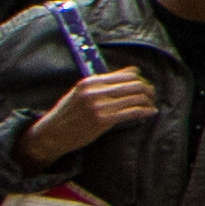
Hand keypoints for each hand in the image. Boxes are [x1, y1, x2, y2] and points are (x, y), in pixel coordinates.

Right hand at [20, 67, 155, 167]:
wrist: (52, 133)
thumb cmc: (69, 114)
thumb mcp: (82, 92)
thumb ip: (104, 83)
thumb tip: (133, 71)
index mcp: (91, 81)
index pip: (127, 74)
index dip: (141, 80)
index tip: (145, 86)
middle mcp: (96, 91)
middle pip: (135, 84)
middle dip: (148, 89)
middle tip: (152, 96)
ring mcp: (99, 105)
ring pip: (136, 97)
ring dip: (148, 101)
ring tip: (151, 105)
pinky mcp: (103, 120)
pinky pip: (132, 112)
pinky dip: (145, 111)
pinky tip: (151, 112)